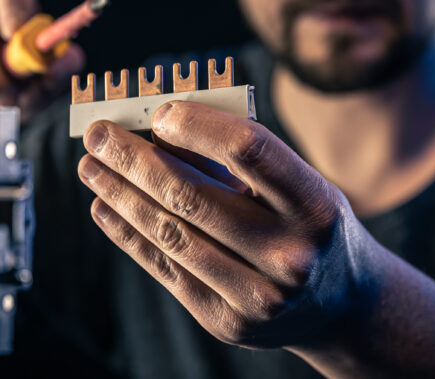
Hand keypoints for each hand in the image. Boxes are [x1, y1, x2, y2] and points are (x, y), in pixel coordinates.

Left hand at [77, 101, 379, 349]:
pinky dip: (129, 234)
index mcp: (315, 206)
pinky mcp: (227, 322)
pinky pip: (165, 269)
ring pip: (170, 234)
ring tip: (92, 166)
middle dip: (134, 160)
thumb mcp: (299, 183)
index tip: (159, 112)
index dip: (197, 125)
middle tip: (98, 134)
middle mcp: (289, 255)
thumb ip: (243, 158)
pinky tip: (105, 207)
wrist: (342, 306)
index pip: (250, 150)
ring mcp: (257, 296)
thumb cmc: (311, 224)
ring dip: (120, 195)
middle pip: (192, 196)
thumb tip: (160, 127)